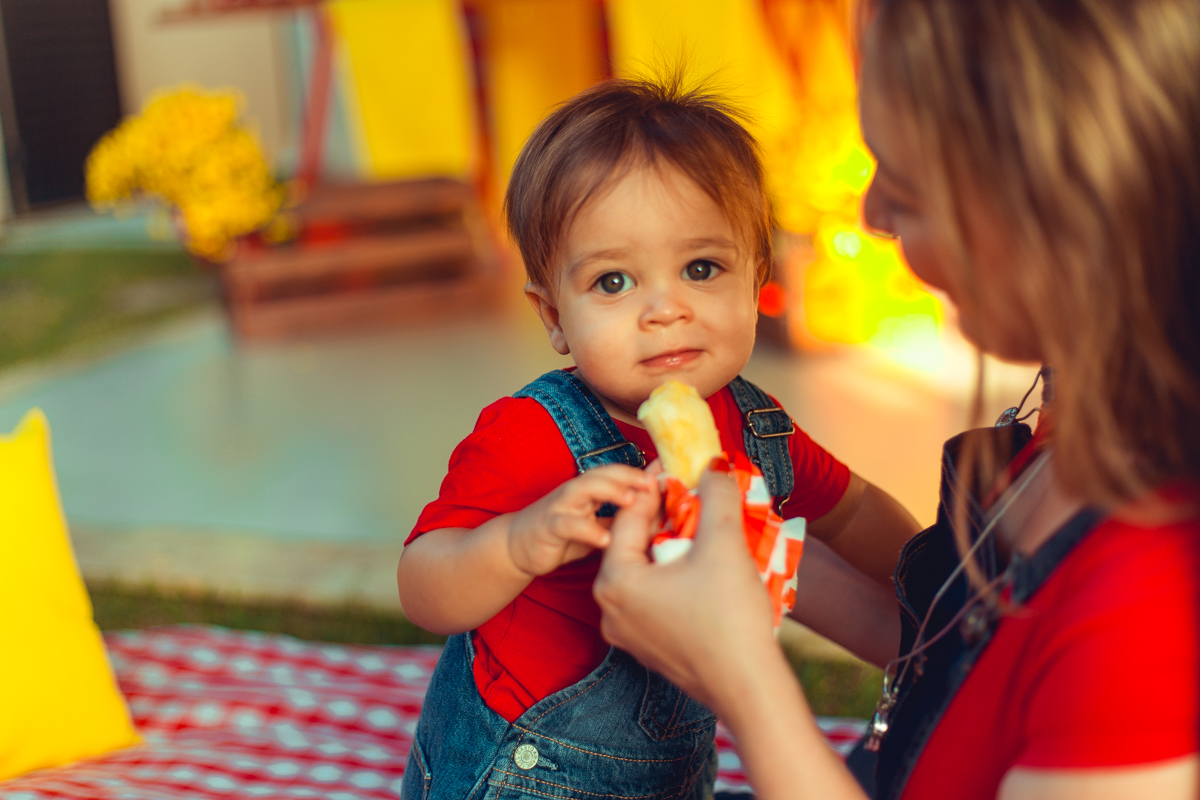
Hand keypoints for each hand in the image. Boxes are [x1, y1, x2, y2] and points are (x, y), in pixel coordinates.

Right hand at [508, 465, 655, 576]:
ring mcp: (561, 506)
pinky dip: (587, 530)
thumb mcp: (599, 528)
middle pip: (603, 473)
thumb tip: (659, 518)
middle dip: (629, 475)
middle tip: (653, 482)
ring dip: (610, 491)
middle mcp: (576, 491)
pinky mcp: (548, 526)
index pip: (616, 474)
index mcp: (590, 490)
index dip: (640, 472)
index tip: (666, 474)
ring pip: (584, 489)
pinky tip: (605, 540)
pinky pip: (568, 524)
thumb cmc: (562, 535)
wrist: (517, 546)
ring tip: (632, 500)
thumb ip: (622, 521)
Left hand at [594, 466, 776, 715]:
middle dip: (668, 517)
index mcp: (614, 581)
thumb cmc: (729, 616)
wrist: (749, 688)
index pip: (630, 516)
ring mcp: (627, 632)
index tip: (679, 466)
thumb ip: (715, 495)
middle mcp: (609, 608)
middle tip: (698, 495)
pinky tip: (706, 566)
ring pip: (647, 570)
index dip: (657, 486)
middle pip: (636, 544)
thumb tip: (711, 465)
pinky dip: (676, 575)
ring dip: (675, 545)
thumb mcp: (723, 543)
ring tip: (707, 526)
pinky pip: (656, 597)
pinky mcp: (649, 647)